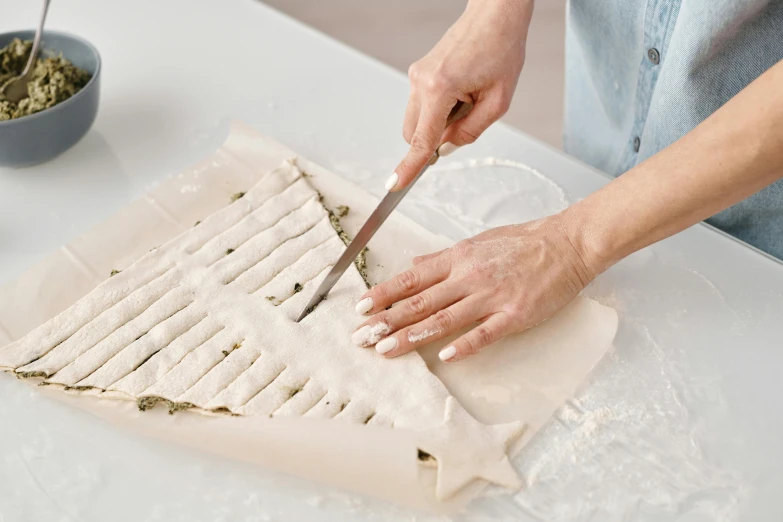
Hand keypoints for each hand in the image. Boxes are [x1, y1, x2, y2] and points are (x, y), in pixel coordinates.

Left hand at [352, 214, 596, 361]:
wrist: (566, 243)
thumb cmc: (522, 242)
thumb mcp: (477, 241)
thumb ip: (443, 257)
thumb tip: (414, 263)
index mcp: (458, 259)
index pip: (411, 279)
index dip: (383, 294)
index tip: (360, 308)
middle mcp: (468, 277)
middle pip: (420, 302)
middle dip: (386, 321)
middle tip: (361, 337)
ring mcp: (491, 296)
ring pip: (444, 318)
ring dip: (411, 336)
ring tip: (386, 350)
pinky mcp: (515, 314)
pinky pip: (485, 332)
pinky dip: (465, 344)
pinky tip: (445, 357)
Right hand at [387, 0, 533, 190]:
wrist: (494, 16)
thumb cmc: (501, 50)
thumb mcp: (498, 101)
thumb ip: (470, 131)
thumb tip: (446, 148)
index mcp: (440, 88)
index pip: (422, 139)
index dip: (409, 166)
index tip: (395, 185)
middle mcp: (421, 82)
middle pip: (414, 133)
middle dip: (434, 138)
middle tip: (468, 116)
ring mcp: (416, 76)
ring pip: (417, 120)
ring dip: (439, 121)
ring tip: (469, 96)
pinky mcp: (418, 73)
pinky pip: (421, 105)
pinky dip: (439, 108)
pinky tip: (461, 88)